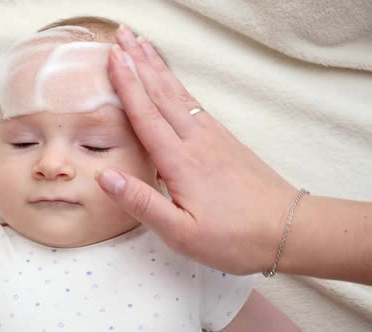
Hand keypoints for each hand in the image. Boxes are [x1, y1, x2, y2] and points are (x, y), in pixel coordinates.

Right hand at [97, 25, 297, 274]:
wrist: (288, 230)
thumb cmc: (234, 238)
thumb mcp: (181, 233)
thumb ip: (142, 203)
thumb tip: (105, 177)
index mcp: (180, 161)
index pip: (146, 115)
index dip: (127, 84)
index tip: (112, 57)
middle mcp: (196, 141)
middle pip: (161, 93)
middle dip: (139, 63)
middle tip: (122, 36)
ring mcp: (213, 137)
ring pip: (179, 94)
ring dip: (158, 68)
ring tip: (143, 46)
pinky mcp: (225, 141)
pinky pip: (195, 104)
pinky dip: (178, 86)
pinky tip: (174, 83)